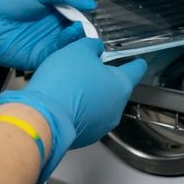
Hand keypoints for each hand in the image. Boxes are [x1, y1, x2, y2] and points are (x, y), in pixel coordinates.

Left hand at [0, 0, 94, 74]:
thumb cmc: (4, 1)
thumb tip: (90, 2)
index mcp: (52, 10)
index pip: (76, 14)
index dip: (86, 15)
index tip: (92, 14)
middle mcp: (51, 28)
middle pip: (76, 32)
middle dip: (85, 30)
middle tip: (88, 26)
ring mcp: (46, 43)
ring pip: (70, 46)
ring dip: (76, 40)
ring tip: (75, 31)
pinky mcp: (40, 58)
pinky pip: (58, 57)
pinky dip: (66, 51)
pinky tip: (66, 42)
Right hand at [0, 38, 147, 182]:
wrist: (44, 117)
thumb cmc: (64, 82)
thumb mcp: (78, 50)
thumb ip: (91, 46)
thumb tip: (95, 49)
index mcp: (121, 85)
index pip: (136, 71)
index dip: (136, 63)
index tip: (139, 62)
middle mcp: (116, 109)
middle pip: (115, 89)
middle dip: (103, 79)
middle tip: (86, 70)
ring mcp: (101, 126)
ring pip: (100, 105)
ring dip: (89, 96)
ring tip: (70, 87)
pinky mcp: (85, 137)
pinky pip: (85, 119)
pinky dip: (78, 110)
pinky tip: (64, 102)